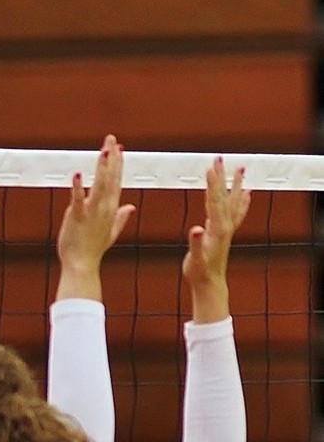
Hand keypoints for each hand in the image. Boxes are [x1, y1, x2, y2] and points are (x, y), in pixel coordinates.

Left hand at [56, 135, 134, 275]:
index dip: (118, 164)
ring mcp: (92, 211)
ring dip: (102, 167)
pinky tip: (78, 174)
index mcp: (111, 209)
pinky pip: (78, 199)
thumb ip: (121, 217)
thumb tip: (131, 207)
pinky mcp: (77, 216)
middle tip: (111, 139)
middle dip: (112, 158)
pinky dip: (78, 187)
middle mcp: (104, 207)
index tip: (119, 148)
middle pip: (110, 178)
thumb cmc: (93, 249)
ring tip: (104, 150)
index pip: (116, 181)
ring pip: (99, 185)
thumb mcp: (111, 232)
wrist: (82, 264)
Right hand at [182, 157, 249, 287]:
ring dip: (235, 184)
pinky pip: (236, 212)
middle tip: (219, 159)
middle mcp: (225, 225)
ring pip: (232, 200)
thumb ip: (195, 243)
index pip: (214, 200)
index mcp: (217, 228)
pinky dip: (242, 201)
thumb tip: (196, 229)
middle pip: (223, 195)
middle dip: (221, 176)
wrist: (210, 283)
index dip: (212, 183)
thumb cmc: (200, 271)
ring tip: (240, 168)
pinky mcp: (225, 232)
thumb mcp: (194, 258)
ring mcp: (227, 228)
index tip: (210, 167)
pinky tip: (246, 193)